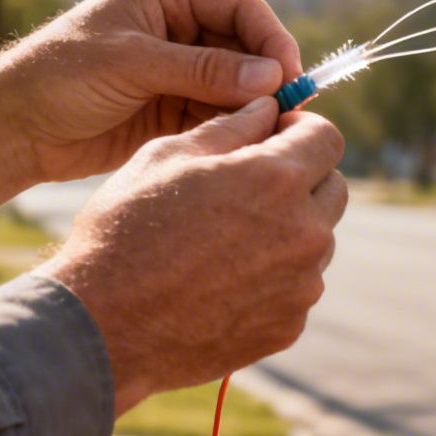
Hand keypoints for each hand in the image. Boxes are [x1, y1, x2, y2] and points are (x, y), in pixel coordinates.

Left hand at [0, 0, 302, 216]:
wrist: (12, 129)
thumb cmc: (59, 78)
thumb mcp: (131, 64)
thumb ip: (202, 70)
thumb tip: (270, 77)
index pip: (240, 9)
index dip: (272, 41)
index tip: (290, 78)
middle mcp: (179, 27)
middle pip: (247, 48)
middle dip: (268, 80)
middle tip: (290, 115)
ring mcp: (178, 70)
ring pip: (238, 86)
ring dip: (254, 108)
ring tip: (268, 136)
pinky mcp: (173, 109)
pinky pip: (218, 115)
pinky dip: (234, 130)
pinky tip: (243, 147)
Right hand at [43, 97, 347, 414]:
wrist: (103, 326)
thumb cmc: (126, 230)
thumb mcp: (166, 156)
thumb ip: (230, 126)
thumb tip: (266, 109)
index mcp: (276, 178)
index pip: (327, 137)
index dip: (300, 130)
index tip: (273, 137)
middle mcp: (304, 232)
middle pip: (332, 189)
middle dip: (301, 178)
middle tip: (250, 185)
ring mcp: (300, 285)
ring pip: (317, 241)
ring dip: (290, 229)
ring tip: (228, 238)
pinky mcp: (288, 326)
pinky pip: (297, 286)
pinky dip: (274, 277)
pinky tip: (222, 280)